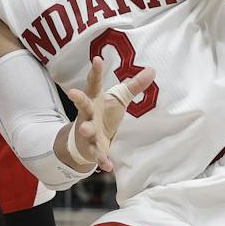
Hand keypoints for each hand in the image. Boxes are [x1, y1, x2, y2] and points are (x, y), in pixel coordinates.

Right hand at [65, 56, 155, 172]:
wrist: (86, 140)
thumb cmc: (103, 114)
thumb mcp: (118, 99)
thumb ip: (134, 86)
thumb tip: (152, 69)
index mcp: (94, 99)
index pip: (94, 83)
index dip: (95, 71)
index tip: (97, 59)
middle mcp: (87, 114)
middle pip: (82, 105)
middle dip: (78, 99)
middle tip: (72, 92)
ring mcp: (87, 131)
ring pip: (86, 130)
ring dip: (86, 130)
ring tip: (87, 129)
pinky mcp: (91, 148)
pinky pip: (96, 154)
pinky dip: (102, 160)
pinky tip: (108, 166)